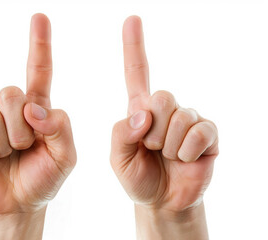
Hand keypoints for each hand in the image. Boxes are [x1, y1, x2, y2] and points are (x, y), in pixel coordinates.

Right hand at [0, 14, 75, 238]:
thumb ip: (60, 128)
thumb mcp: (66, 155)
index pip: (39, 71)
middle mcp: (12, 109)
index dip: (40, 45)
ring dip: (6, 142)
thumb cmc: (44, 176)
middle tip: (24, 146)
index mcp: (37, 108)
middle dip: (21, 126)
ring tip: (9, 155)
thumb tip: (33, 108)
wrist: (19, 203)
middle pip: (11, 93)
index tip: (41, 18)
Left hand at [110, 16, 218, 238]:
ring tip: (169, 157)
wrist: (162, 201)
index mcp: (141, 110)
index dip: (133, 47)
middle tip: (153, 148)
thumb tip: (144, 113)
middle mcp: (166, 109)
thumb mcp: (118, 157)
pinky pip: (200, 132)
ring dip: (169, 145)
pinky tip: (186, 159)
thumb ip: (121, 132)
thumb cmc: (138, 177)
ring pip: (180, 116)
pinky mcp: (208, 133)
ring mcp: (189, 119)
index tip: (131, 19)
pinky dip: (188, 151)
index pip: (137, 72)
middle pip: (161, 96)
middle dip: (153, 130)